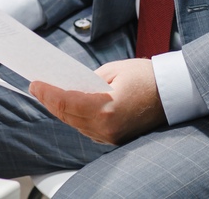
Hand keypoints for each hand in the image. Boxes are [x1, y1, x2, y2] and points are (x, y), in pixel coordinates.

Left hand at [31, 58, 166, 145]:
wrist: (173, 93)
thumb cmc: (148, 78)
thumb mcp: (114, 70)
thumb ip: (89, 80)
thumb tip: (71, 86)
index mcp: (106, 108)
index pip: (66, 102)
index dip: (47, 93)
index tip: (35, 84)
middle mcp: (106, 127)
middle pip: (67, 116)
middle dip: (50, 101)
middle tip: (38, 88)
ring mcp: (110, 136)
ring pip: (75, 124)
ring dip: (62, 110)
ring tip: (50, 95)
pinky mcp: (115, 138)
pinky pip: (88, 129)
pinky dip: (76, 117)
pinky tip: (70, 106)